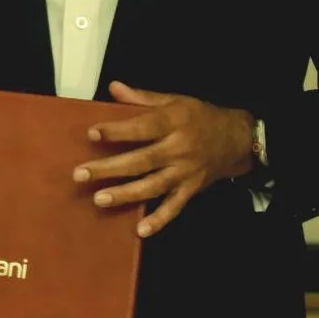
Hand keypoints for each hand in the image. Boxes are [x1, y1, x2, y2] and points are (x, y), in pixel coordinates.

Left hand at [74, 81, 254, 237]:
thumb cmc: (199, 117)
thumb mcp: (174, 100)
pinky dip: (159, 219)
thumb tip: (113, 87)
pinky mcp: (191, 189)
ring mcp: (185, 172)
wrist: (237, 139)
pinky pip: (174, 207)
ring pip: (152, 186)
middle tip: (81, 174)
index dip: (117, 131)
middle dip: (109, 169)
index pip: (142, 127)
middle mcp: (179, 149)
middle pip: (141, 160)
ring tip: (99, 199)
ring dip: (126, 194)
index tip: (92, 134)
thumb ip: (142, 97)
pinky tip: (141, 230)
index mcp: (174, 123)